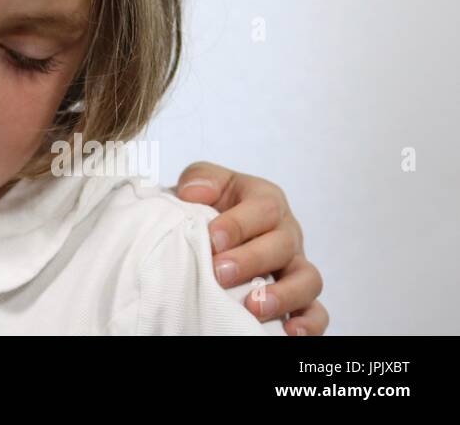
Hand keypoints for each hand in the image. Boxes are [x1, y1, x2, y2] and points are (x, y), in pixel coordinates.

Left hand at [177, 161, 327, 335]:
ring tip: (254, 307)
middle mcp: (286, 233)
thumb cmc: (212, 204)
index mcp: (266, 202)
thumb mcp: (205, 181)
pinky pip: (316, 311)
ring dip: (283, 295)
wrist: (212, 229)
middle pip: (282, 245)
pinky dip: (309, 322)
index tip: (213, 239)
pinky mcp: (299, 296)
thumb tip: (194, 192)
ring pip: (307, 280)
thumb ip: (200, 177)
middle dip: (251, 261)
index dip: (239, 224)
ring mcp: (295, 266)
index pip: (263, 208)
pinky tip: (290, 332)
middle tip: (221, 273)